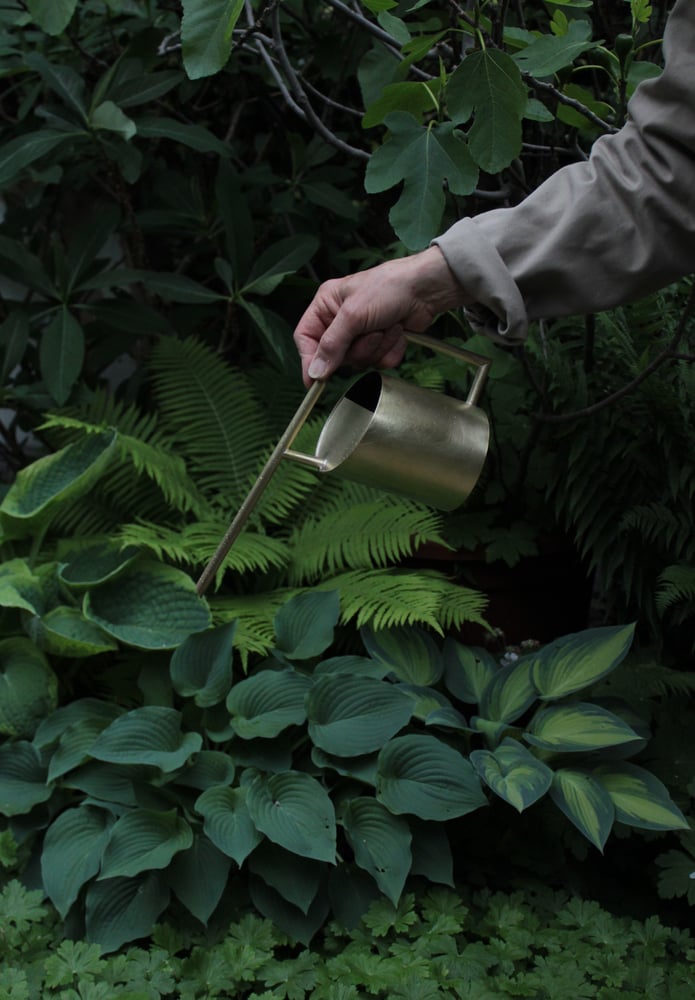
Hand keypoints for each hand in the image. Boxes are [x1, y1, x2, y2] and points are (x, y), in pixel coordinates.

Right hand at [293, 246, 469, 385]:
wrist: (426, 289)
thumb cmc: (388, 288)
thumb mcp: (353, 315)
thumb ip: (331, 345)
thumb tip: (315, 372)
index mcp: (326, 305)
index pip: (306, 338)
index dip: (309, 360)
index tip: (314, 381)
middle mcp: (341, 320)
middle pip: (336, 355)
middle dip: (358, 349)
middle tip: (371, 332)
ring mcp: (362, 332)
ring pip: (359, 361)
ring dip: (377, 347)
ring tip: (387, 327)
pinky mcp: (381, 342)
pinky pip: (379, 362)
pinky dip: (391, 350)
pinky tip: (397, 332)